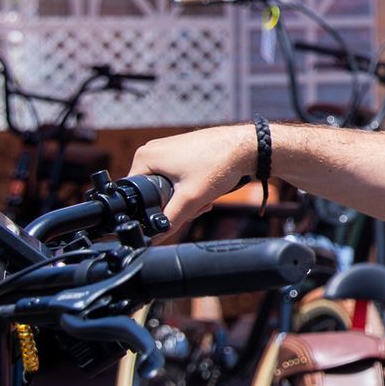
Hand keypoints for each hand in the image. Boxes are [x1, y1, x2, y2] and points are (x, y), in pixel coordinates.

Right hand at [127, 124, 255, 234]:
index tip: (178, 212)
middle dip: (177, 205)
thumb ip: (169, 220)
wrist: (247, 147)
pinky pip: (178, 177)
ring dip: (187, 198)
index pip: (137, 195)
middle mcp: (152, 150)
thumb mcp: (190, 199)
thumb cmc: (219, 163)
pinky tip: (207, 190)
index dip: (155, 210)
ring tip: (205, 198)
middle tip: (196, 206)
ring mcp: (168, 149)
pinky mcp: (182, 152)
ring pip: (169, 186)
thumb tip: (152, 238)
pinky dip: (192, 187)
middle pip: (153, 192)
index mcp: (144, 157)